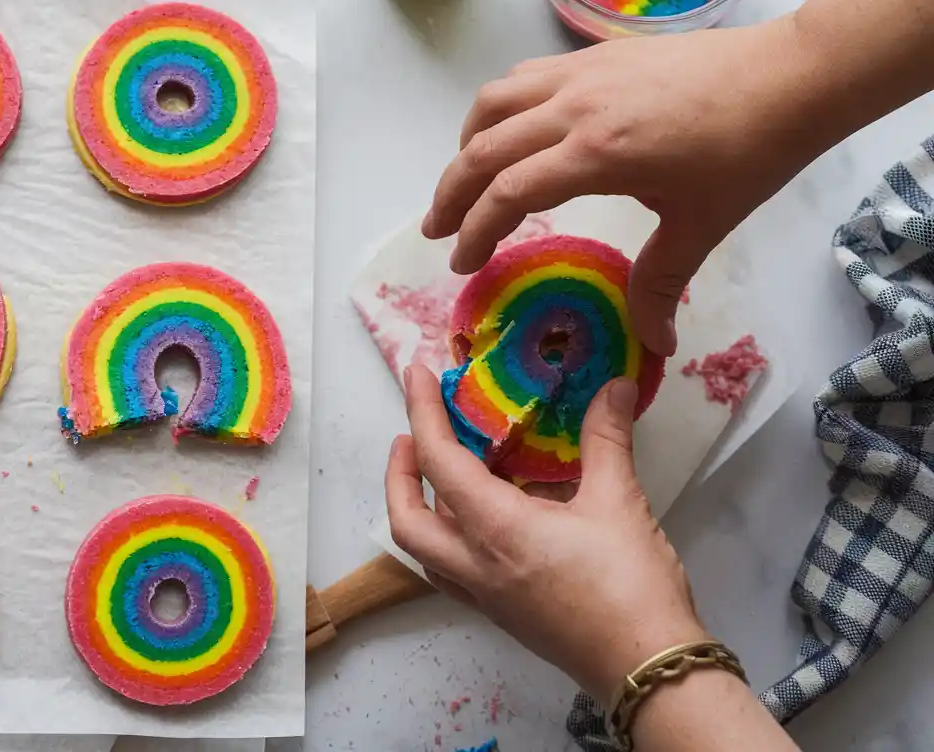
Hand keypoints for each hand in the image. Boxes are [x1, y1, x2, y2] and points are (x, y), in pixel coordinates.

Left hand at [385, 365, 705, 700]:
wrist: (647, 670)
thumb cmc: (631, 586)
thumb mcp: (620, 502)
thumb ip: (607, 440)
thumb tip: (614, 387)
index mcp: (496, 529)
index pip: (439, 461)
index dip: (422, 413)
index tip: (417, 376)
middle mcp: (476, 564)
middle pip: (406, 518)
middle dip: (398, 473)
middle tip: (410, 437)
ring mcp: (485, 596)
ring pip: (425, 550)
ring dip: (418, 508)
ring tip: (440, 474)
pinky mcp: (502, 614)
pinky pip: (452, 572)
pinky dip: (447, 538)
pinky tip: (480, 521)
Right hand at [423, 16, 826, 354]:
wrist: (789, 77)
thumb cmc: (747, 153)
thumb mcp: (699, 226)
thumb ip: (660, 284)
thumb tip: (651, 344)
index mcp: (596, 154)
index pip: (507, 194)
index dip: (474, 233)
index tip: (461, 264)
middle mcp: (574, 107)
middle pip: (482, 149)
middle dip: (450, 194)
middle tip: (437, 231)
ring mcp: (581, 74)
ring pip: (493, 103)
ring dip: (467, 144)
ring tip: (463, 179)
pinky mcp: (594, 56)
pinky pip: (523, 78)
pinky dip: (499, 108)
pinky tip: (509, 131)